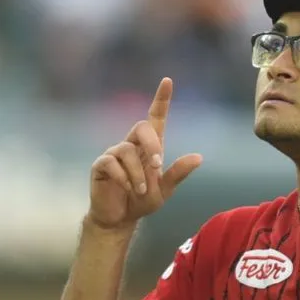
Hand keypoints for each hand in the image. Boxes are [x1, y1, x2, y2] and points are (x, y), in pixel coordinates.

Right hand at [87, 78, 201, 229]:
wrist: (120, 218)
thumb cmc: (142, 201)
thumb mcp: (165, 190)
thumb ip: (178, 173)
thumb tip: (198, 157)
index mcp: (150, 147)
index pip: (156, 118)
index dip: (161, 99)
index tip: (168, 81)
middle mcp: (132, 145)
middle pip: (141, 126)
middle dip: (152, 145)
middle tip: (157, 166)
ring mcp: (114, 153)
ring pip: (127, 150)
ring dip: (138, 173)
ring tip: (141, 190)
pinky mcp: (101, 165)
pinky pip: (111, 163)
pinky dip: (123, 177)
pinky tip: (127, 189)